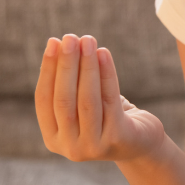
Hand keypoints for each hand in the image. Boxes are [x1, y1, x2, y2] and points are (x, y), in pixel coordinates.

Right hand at [35, 33, 166, 162]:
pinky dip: (106, 74)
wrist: (140, 142)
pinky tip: (104, 53)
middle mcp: (69, 147)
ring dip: (86, 66)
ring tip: (88, 40)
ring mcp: (93, 145)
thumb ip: (68, 84)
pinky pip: (109, 99)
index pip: (43, 99)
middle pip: (63, 99)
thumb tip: (58, 44)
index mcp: (53, 138)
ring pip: (86, 99)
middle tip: (70, 38)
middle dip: (66, 65)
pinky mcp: (116, 137)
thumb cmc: (107, 117)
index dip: (47, 69)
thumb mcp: (81, 104)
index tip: (53, 42)